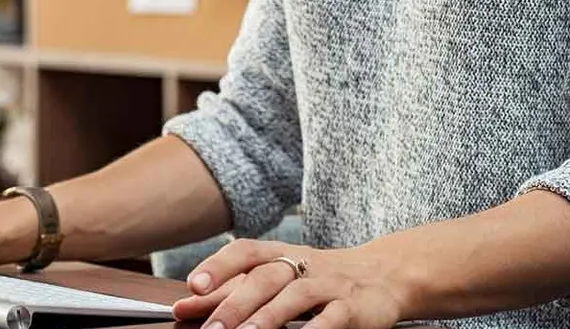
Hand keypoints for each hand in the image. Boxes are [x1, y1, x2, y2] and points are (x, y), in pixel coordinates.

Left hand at [171, 240, 405, 328]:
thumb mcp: (279, 279)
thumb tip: (183, 305)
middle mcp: (306, 265)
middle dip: (236, 303)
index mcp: (284, 255)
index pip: (247, 251)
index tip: (192, 286)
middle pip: (267, 276)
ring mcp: (332, 285)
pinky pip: (334, 318)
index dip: (219, 266)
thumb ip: (232, 292)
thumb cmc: (321, 279)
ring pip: (297, 295)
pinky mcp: (355, 308)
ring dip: (269, 317)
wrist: (387, 275)